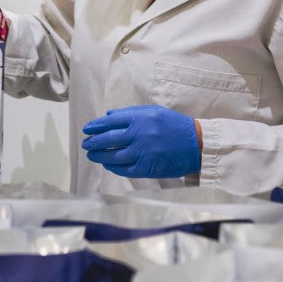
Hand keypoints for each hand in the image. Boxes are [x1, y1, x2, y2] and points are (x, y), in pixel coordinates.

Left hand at [82, 104, 200, 178]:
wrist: (196, 144)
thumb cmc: (174, 125)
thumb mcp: (154, 112)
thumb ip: (131, 113)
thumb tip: (108, 116)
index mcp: (142, 118)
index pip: (112, 121)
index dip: (96, 125)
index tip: (87, 129)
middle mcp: (140, 134)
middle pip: (109, 139)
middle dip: (94, 141)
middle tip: (86, 143)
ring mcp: (143, 152)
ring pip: (113, 156)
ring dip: (99, 156)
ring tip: (92, 155)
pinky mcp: (148, 168)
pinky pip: (124, 169)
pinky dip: (113, 168)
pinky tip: (107, 165)